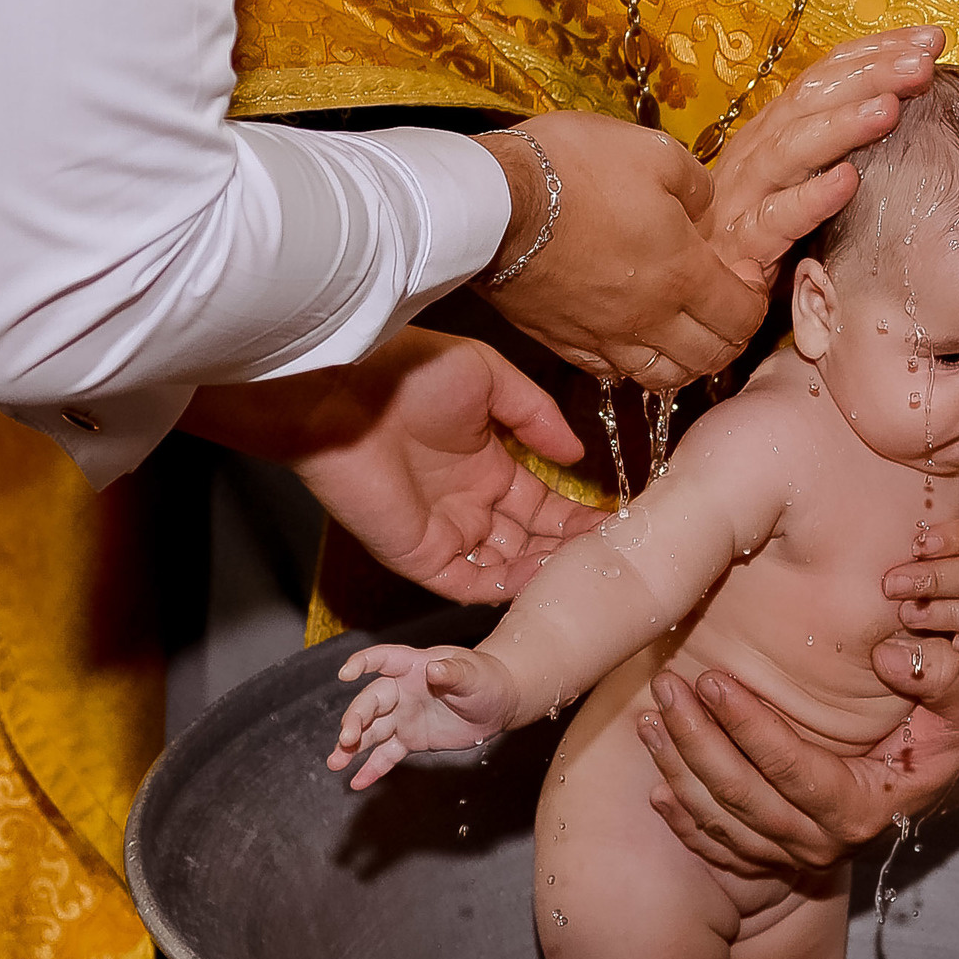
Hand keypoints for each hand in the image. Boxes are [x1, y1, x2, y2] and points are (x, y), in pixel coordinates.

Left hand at [182, 329, 595, 604]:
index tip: (616, 523)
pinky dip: (506, 587)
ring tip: (586, 572)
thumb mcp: (488, 376)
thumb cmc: (406, 371)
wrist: (341, 390)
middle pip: (530, 541)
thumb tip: (576, 453)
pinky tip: (543, 579)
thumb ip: (536, 415)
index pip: (542, 504)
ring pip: (506, 567)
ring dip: (544, 572)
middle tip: (613, 556)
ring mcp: (445, 533)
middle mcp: (468, 504)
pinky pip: (471, 583)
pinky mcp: (420, 556)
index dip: (577, 516)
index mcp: (485, 465)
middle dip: (568, 550)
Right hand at [327, 645, 518, 787]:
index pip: (383, 660)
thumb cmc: (485, 680)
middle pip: (370, 702)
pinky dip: (372, 768)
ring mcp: (403, 717)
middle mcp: (401, 691)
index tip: (346, 673)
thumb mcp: (473, 675)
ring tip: (335, 763)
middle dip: (355, 719)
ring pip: (371, 731)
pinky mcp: (410, 740)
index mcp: (414, 667)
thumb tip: (435, 669)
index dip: (363, 663)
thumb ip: (453, 673)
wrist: (497, 703)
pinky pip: (387, 754)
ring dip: (351, 746)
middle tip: (346, 738)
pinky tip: (357, 781)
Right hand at [477, 113, 766, 387]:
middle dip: (730, 336)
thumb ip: (695, 184)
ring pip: (666, 378)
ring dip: (687, 361)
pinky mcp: (566, 344)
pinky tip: (632, 341)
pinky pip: (613, 373)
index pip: (742, 315)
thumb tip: (705, 209)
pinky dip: (633, 364)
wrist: (489, 201)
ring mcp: (606, 339)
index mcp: (681, 274)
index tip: (745, 274)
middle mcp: (650, 319)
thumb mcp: (651, 151)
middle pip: (711, 356)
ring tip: (685, 334)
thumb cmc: (571, 168)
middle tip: (724, 307)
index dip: (755, 298)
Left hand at [633, 634, 958, 876]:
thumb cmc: (942, 733)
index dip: (749, 726)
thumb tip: (891, 655)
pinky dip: (684, 820)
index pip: (792, 769)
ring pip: (722, 821)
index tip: (712, 680)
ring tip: (650, 718)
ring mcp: (794, 855)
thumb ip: (940, 675)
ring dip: (679, 770)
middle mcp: (824, 841)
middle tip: (667, 687)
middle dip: (697, 740)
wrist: (933, 778)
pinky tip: (656, 785)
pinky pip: (718, 849)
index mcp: (863, 807)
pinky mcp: (774, 859)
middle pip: (743, 796)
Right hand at [702, 27, 945, 284]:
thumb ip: (838, 146)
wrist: (700, 292)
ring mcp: (745, 197)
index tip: (931, 40)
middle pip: (812, 99)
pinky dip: (812, 198)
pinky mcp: (742, 246)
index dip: (877, 52)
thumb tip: (902, 105)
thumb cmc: (762, 236)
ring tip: (890, 109)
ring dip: (842, 125)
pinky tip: (848, 182)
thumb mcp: (801, 179)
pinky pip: (776, 219)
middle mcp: (757, 152)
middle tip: (923, 62)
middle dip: (870, 75)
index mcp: (774, 131)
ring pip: (792, 149)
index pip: (825, 76)